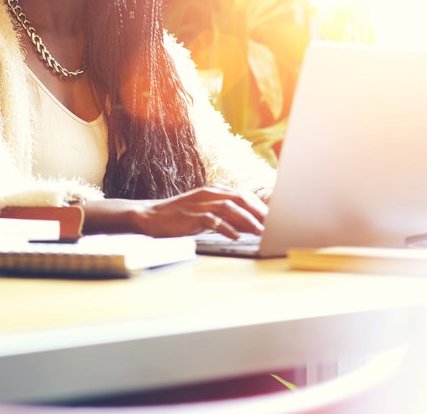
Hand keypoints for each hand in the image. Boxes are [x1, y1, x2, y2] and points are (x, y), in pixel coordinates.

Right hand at [135, 185, 267, 239]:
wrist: (152, 216)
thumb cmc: (180, 216)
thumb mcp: (204, 211)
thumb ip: (224, 214)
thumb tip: (247, 225)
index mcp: (214, 191)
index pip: (244, 195)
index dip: (260, 206)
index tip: (274, 218)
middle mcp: (209, 194)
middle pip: (241, 199)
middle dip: (259, 212)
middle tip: (273, 225)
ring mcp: (200, 204)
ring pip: (230, 208)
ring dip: (247, 220)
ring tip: (260, 232)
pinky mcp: (191, 216)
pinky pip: (213, 220)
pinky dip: (226, 228)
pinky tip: (236, 236)